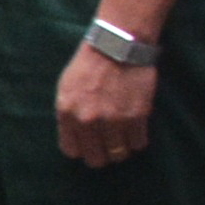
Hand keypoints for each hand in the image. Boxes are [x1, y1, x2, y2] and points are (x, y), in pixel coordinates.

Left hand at [53, 39, 157, 166]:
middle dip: (102, 154)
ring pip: (119, 155)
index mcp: (67, 112)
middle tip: (108, 145)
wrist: (117, 46)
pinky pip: (138, 144)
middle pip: (96, 158)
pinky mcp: (136, 117)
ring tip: (123, 137)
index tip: (89, 144)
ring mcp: (113, 120)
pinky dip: (137, 140)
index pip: (71, 150)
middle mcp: (87, 120)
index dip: (81, 149)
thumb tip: (74, 138)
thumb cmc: (89, 65)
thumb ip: (68, 114)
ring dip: (121, 149)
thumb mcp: (66, 89)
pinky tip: (135, 130)